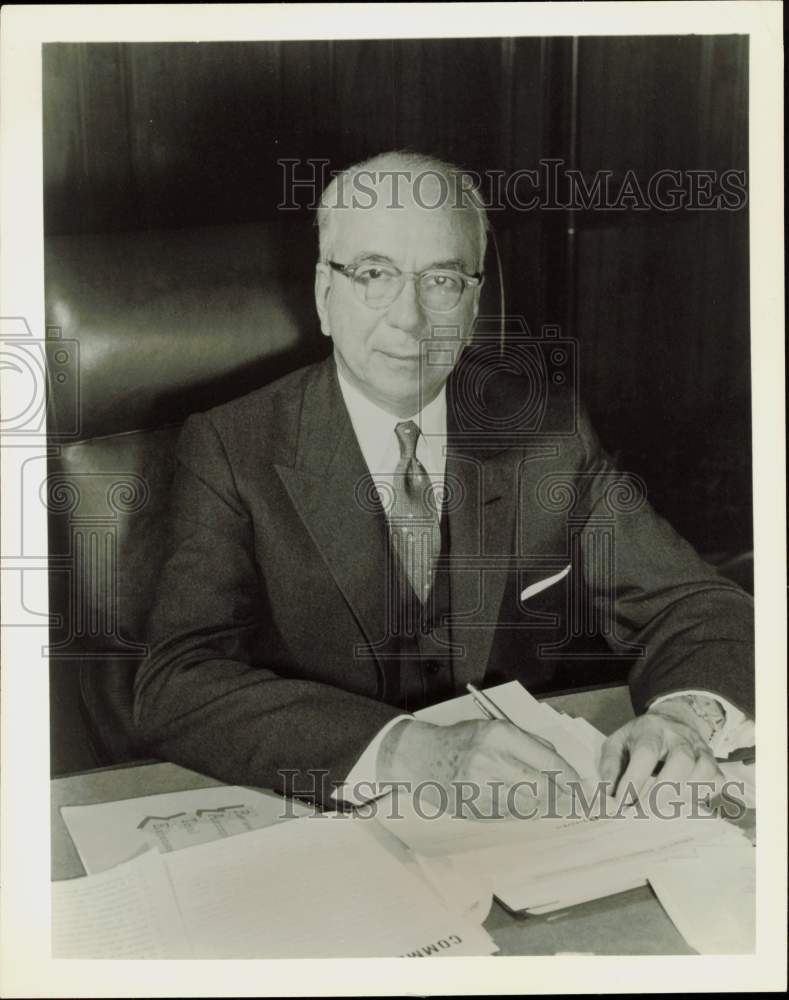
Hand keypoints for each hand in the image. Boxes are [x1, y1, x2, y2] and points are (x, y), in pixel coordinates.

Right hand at [376, 718, 580, 818]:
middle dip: (562, 796)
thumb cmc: (463, 740)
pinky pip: (510, 814)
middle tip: (575, 801)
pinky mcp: (474, 807)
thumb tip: (562, 766)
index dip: (570, 778)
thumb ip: (528, 743)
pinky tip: (521, 805)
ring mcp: (480, 787)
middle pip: (542, 787)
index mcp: (499, 735)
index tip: (583, 787)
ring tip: (550, 803)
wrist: (422, 757)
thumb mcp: (495, 727)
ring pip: (528, 804)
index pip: (547, 761)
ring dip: (543, 806)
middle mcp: (490, 760)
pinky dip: (522, 811)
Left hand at [600, 704, 722, 806]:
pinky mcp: (713, 762)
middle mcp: (679, 737)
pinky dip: (702, 794)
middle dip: (662, 791)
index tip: (621, 804)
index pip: (645, 754)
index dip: (634, 781)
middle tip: (643, 811)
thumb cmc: (639, 738)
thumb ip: (610, 767)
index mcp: (651, 730)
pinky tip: (683, 800)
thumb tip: (607, 796)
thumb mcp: (617, 743)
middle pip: (681, 761)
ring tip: (662, 806)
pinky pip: (716, 781)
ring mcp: (700, 749)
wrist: (672, 719)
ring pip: (703, 771)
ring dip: (682, 794)